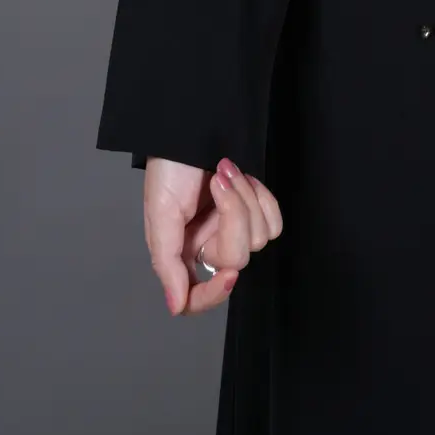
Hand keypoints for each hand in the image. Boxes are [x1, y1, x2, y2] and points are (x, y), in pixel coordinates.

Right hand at [144, 155, 283, 315]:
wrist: (192, 127)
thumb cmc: (169, 168)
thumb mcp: (160, 214)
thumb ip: (167, 262)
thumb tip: (175, 306)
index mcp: (181, 254)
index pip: (198, 297)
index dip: (215, 294)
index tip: (228, 275)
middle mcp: (209, 246)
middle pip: (236, 259)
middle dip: (233, 216)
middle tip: (217, 181)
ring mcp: (234, 229)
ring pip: (258, 239)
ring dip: (244, 197)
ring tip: (224, 170)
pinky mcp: (255, 210)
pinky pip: (273, 223)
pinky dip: (262, 197)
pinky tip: (243, 176)